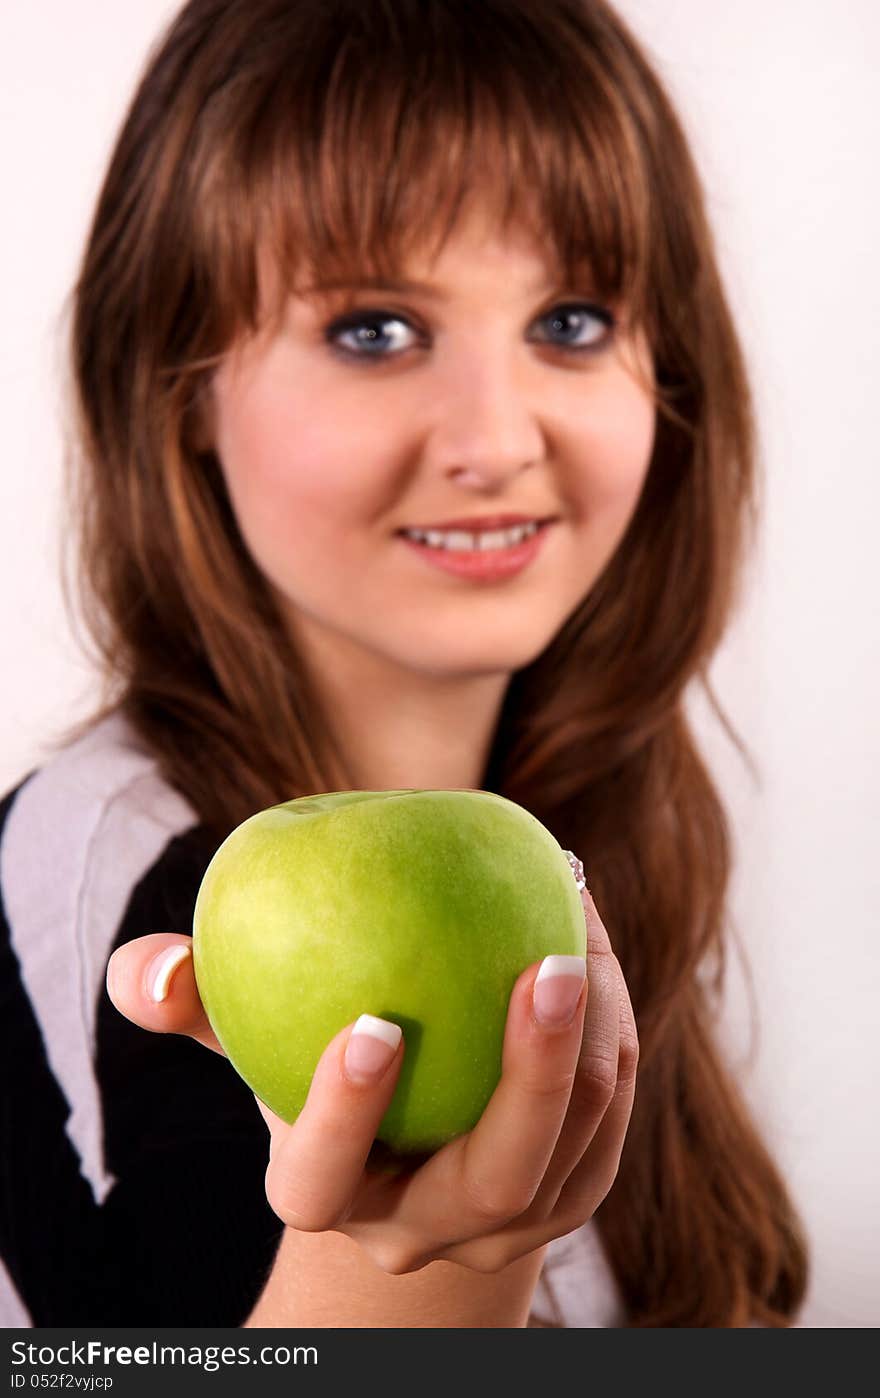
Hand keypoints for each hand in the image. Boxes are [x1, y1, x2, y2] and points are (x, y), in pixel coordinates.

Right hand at [106, 884, 637, 1275]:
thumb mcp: (249, 1035)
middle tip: (548, 961)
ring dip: (592, 1033)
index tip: (374, 1023)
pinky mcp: (573, 1197)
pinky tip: (593, 944)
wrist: (406, 1148)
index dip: (343, 1115)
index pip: (320, 1180)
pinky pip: (609, 1122)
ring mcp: (506, 1225)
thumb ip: (192, 999)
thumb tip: (148, 966)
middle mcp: (423, 1229)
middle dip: (530, 1075)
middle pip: (492, 1180)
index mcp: (328, 1196)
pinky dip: (613, 1035)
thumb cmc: (310, 1064)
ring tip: (579, 923)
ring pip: (572, 1146)